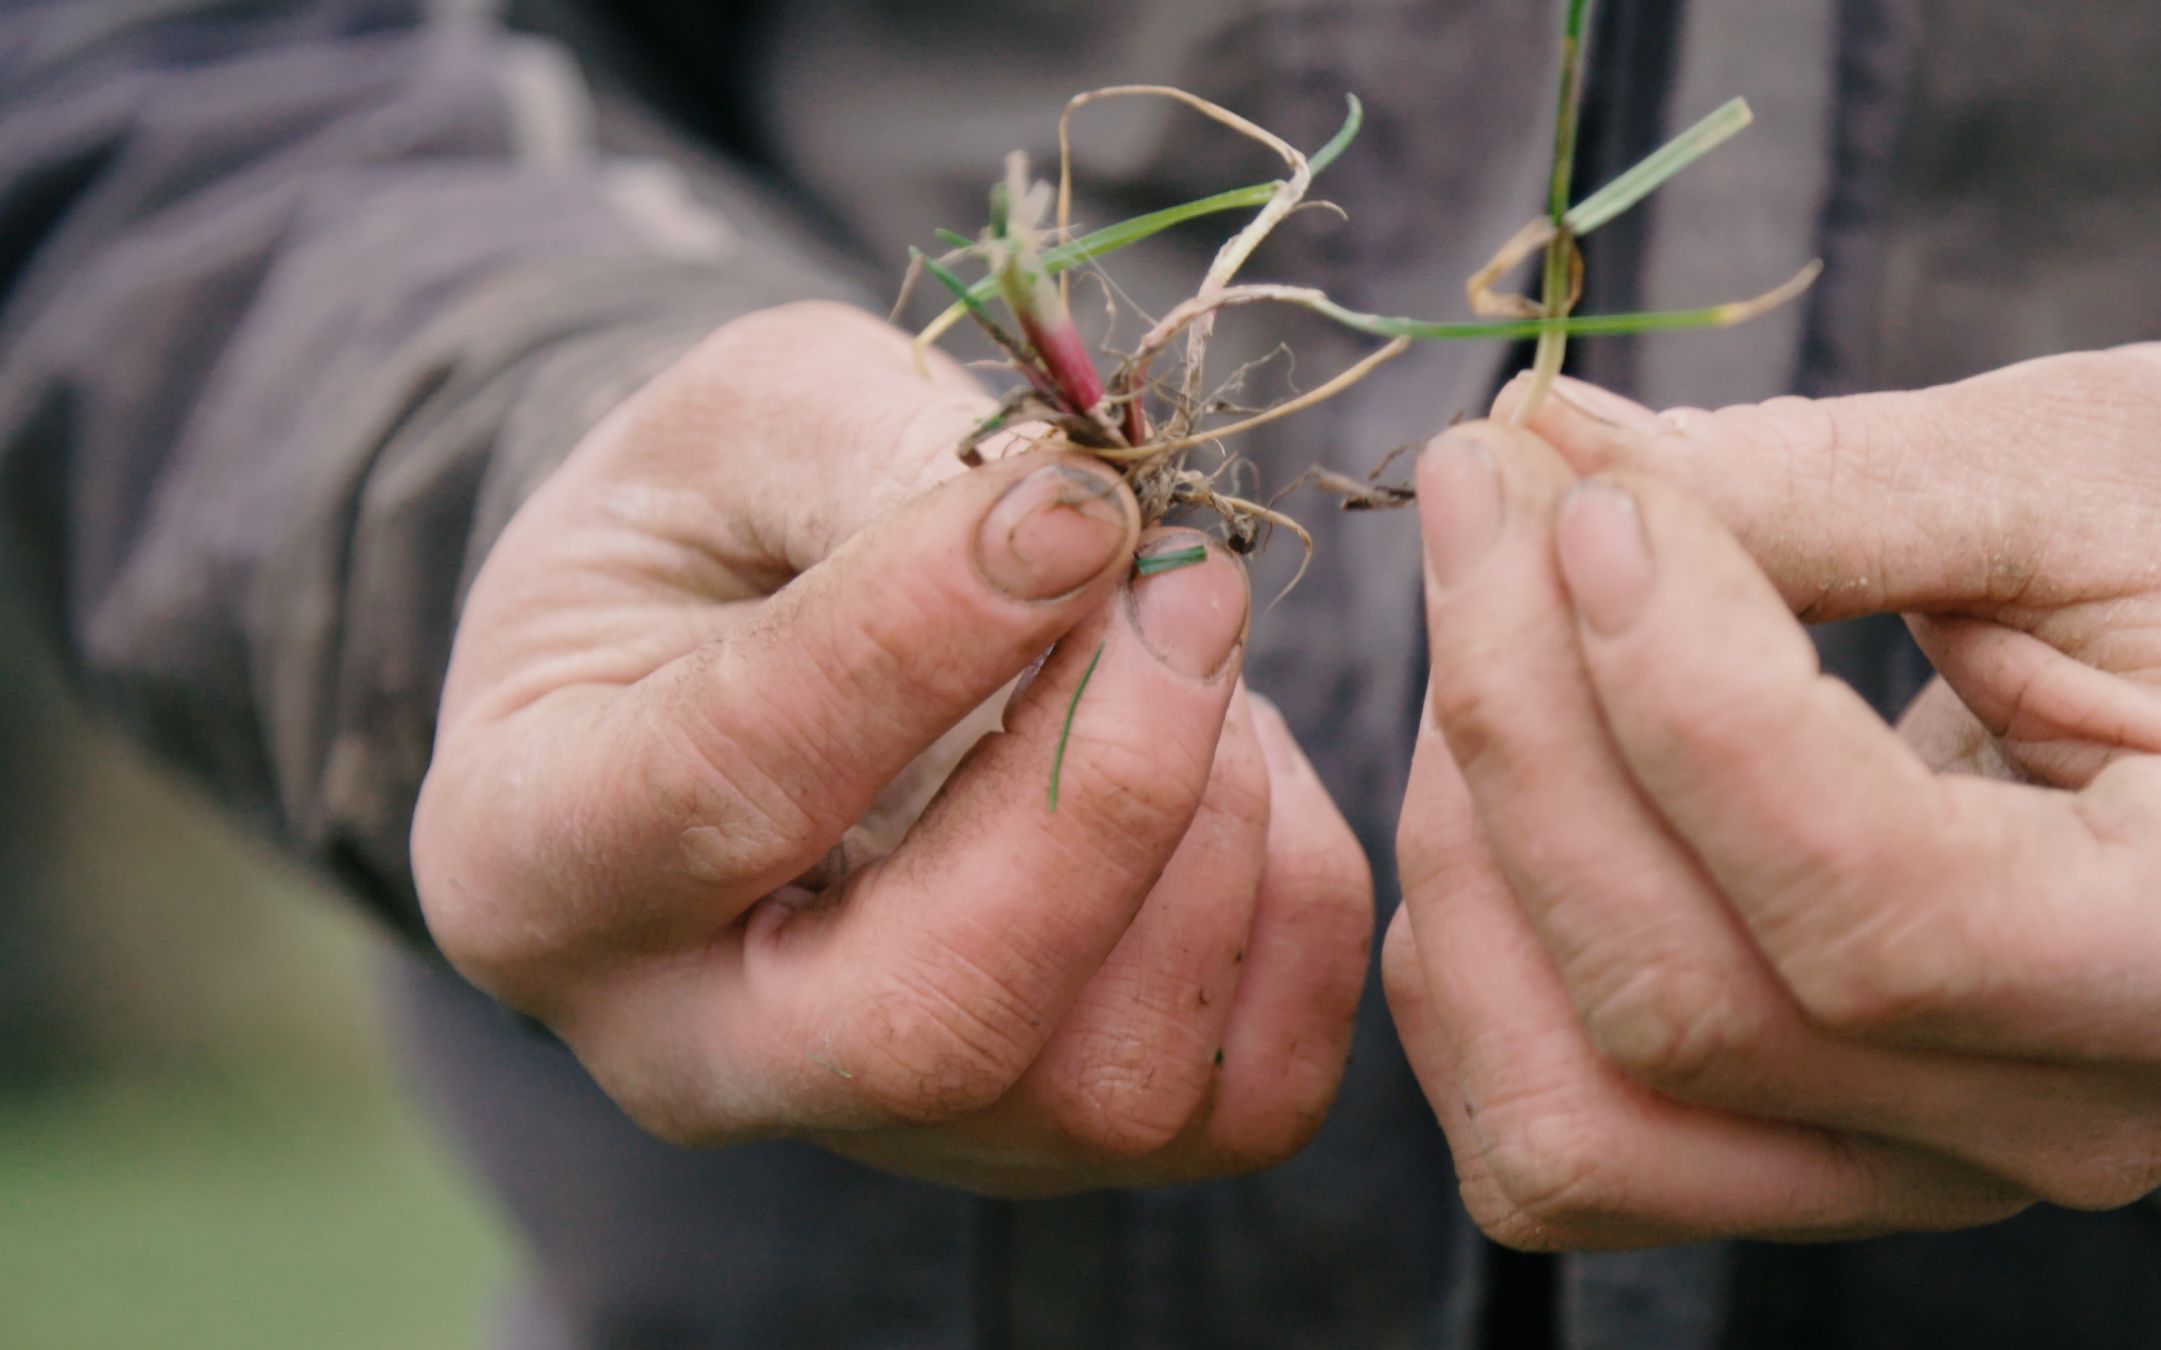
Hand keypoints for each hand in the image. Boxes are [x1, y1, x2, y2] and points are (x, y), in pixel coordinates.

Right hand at [413, 302, 1370, 1194]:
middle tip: (1190, 580)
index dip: (921, 644)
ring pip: (1100, 1083)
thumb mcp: (743, 425)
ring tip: (1189, 644)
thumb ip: (879, 461)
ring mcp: (883, 1132)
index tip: (1079, 508)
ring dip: (1212, 830)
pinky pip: (1241, 1097)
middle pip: (927, 1028)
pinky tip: (1245, 759)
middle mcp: (689, 1053)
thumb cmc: (718, 529)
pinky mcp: (1052, 1145)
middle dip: (1105, 796)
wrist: (741, 655)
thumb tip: (1087, 528)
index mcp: (537, 860)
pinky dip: (1293, 905)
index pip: (727, 790)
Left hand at [1384, 343, 2160, 1246]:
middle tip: (1487, 484)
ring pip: (1580, 1114)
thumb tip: (1551, 456)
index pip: (1885, 915)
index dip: (1685, 701)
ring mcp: (1920, 1174)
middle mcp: (2074, 1125)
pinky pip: (1554, 1140)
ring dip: (1471, 845)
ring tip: (1484, 612)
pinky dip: (1467, 958)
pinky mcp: (1801, 1166)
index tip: (1588, 497)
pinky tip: (1496, 772)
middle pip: (1690, 1006)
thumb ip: (1836, 477)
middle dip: (1525, 720)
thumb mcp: (2103, 462)